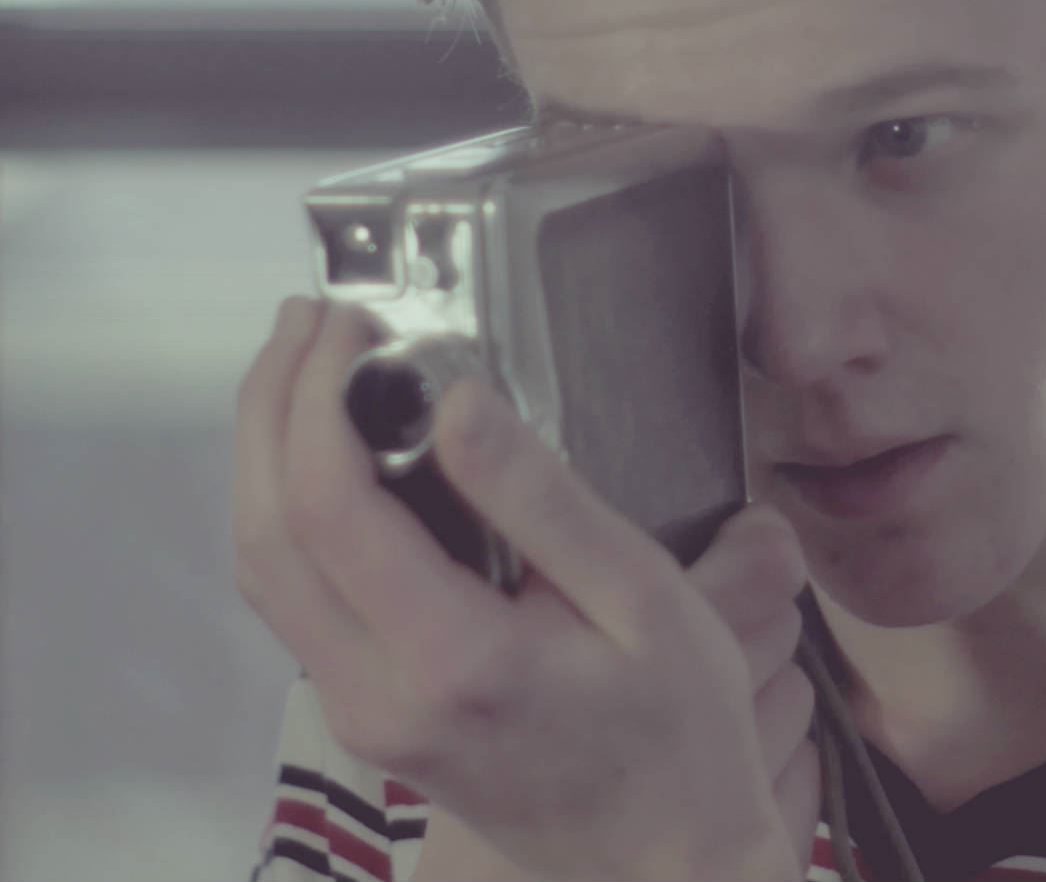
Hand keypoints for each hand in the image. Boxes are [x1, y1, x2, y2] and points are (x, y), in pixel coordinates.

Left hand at [233, 298, 816, 881]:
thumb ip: (545, 500)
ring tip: (306, 366)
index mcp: (454, 660)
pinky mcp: (370, 719)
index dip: (319, 400)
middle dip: (269, 411)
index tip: (353, 324)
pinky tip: (332, 455)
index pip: (331, 511)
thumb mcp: (647, 599)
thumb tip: (454, 401)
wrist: (668, 867)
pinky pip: (296, 603)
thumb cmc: (680, 731)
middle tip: (308, 319)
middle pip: (266, 538)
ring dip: (267, 459)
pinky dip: (292, 511)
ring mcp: (363, 717)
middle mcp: (378, 697)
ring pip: (264, 574)